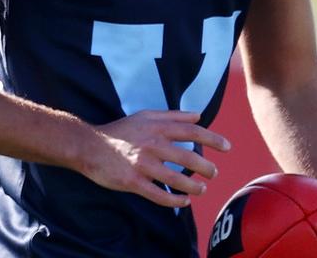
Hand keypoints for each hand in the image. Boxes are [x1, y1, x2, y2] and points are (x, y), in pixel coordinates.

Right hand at [79, 110, 229, 208]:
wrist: (89, 146)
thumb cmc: (120, 130)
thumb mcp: (145, 116)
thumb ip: (173, 116)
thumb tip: (198, 115)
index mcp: (157, 127)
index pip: (192, 132)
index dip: (213, 139)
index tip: (227, 147)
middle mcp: (152, 144)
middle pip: (188, 157)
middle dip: (206, 168)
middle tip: (214, 173)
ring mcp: (142, 164)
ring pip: (176, 178)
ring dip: (193, 186)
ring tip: (202, 189)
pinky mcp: (132, 181)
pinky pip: (158, 195)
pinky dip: (175, 200)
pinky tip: (184, 202)